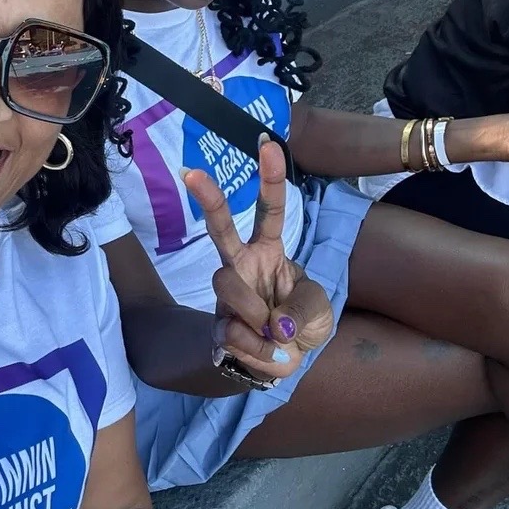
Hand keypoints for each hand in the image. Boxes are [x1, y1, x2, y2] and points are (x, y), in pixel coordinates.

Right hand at [182, 137, 333, 383]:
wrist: (282, 362)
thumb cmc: (299, 323)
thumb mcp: (318, 312)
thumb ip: (302, 311)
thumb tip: (274, 324)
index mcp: (271, 250)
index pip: (271, 209)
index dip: (270, 178)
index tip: (267, 145)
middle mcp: (243, 264)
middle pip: (220, 227)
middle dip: (208, 198)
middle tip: (190, 172)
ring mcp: (227, 292)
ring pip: (224, 283)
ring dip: (253, 312)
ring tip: (275, 335)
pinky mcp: (217, 324)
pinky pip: (230, 331)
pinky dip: (257, 349)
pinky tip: (266, 352)